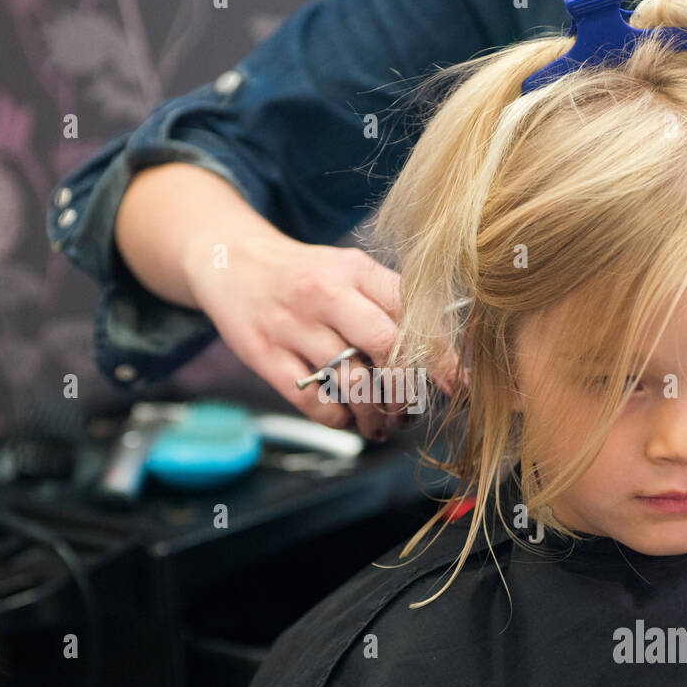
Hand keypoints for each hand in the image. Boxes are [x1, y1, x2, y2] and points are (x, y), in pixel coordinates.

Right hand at [185, 232, 462, 438]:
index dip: (439, 353)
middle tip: (409, 409)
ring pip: (351, 381)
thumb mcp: (349, 271)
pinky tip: (344, 417)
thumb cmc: (304, 275)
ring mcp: (292, 326)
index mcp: (355, 270)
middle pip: (385, 346)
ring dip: (375, 414)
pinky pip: (313, 400)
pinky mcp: (264, 355)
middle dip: (406, 387)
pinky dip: (338, 418)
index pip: (410, 312)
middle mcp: (325, 294)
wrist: (230, 261)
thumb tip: (442, 354)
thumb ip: (391, 303)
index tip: (457, 384)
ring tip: (381, 424)